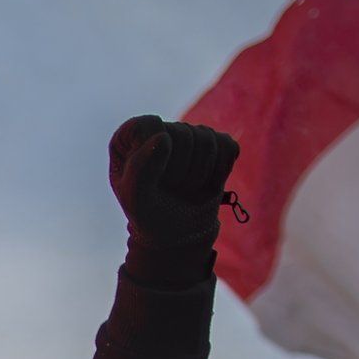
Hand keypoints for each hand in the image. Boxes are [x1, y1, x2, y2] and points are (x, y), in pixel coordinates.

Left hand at [108, 115, 239, 250]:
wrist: (177, 233)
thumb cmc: (149, 213)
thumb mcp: (135, 198)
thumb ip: (140, 168)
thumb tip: (163, 137)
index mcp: (131, 136)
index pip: (149, 125)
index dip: (155, 155)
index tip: (151, 178)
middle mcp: (160, 129)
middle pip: (182, 133)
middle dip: (180, 170)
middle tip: (170, 188)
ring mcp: (190, 134)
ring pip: (208, 139)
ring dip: (199, 174)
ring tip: (185, 187)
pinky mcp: (216, 144)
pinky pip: (227, 146)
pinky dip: (220, 172)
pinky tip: (205, 183)